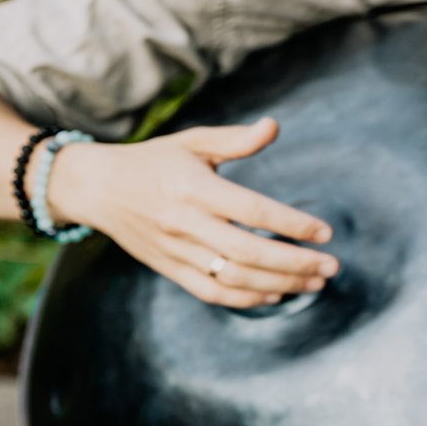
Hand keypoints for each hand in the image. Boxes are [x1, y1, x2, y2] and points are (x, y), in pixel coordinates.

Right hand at [46, 118, 336, 307]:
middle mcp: (186, 222)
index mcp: (195, 187)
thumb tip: (274, 126)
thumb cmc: (153, 161)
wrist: (95, 187)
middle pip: (248, 251)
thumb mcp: (193, 142)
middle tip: (331, 267)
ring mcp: (176, 250)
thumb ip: (236, 139)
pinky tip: (277, 294)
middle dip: (295, 263)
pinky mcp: (169, 269)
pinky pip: (212, 292)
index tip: (325, 232)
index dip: (292, 224)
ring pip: (234, 277)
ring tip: (314, 283)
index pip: (252, 210)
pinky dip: (247, 299)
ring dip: (280, 284)